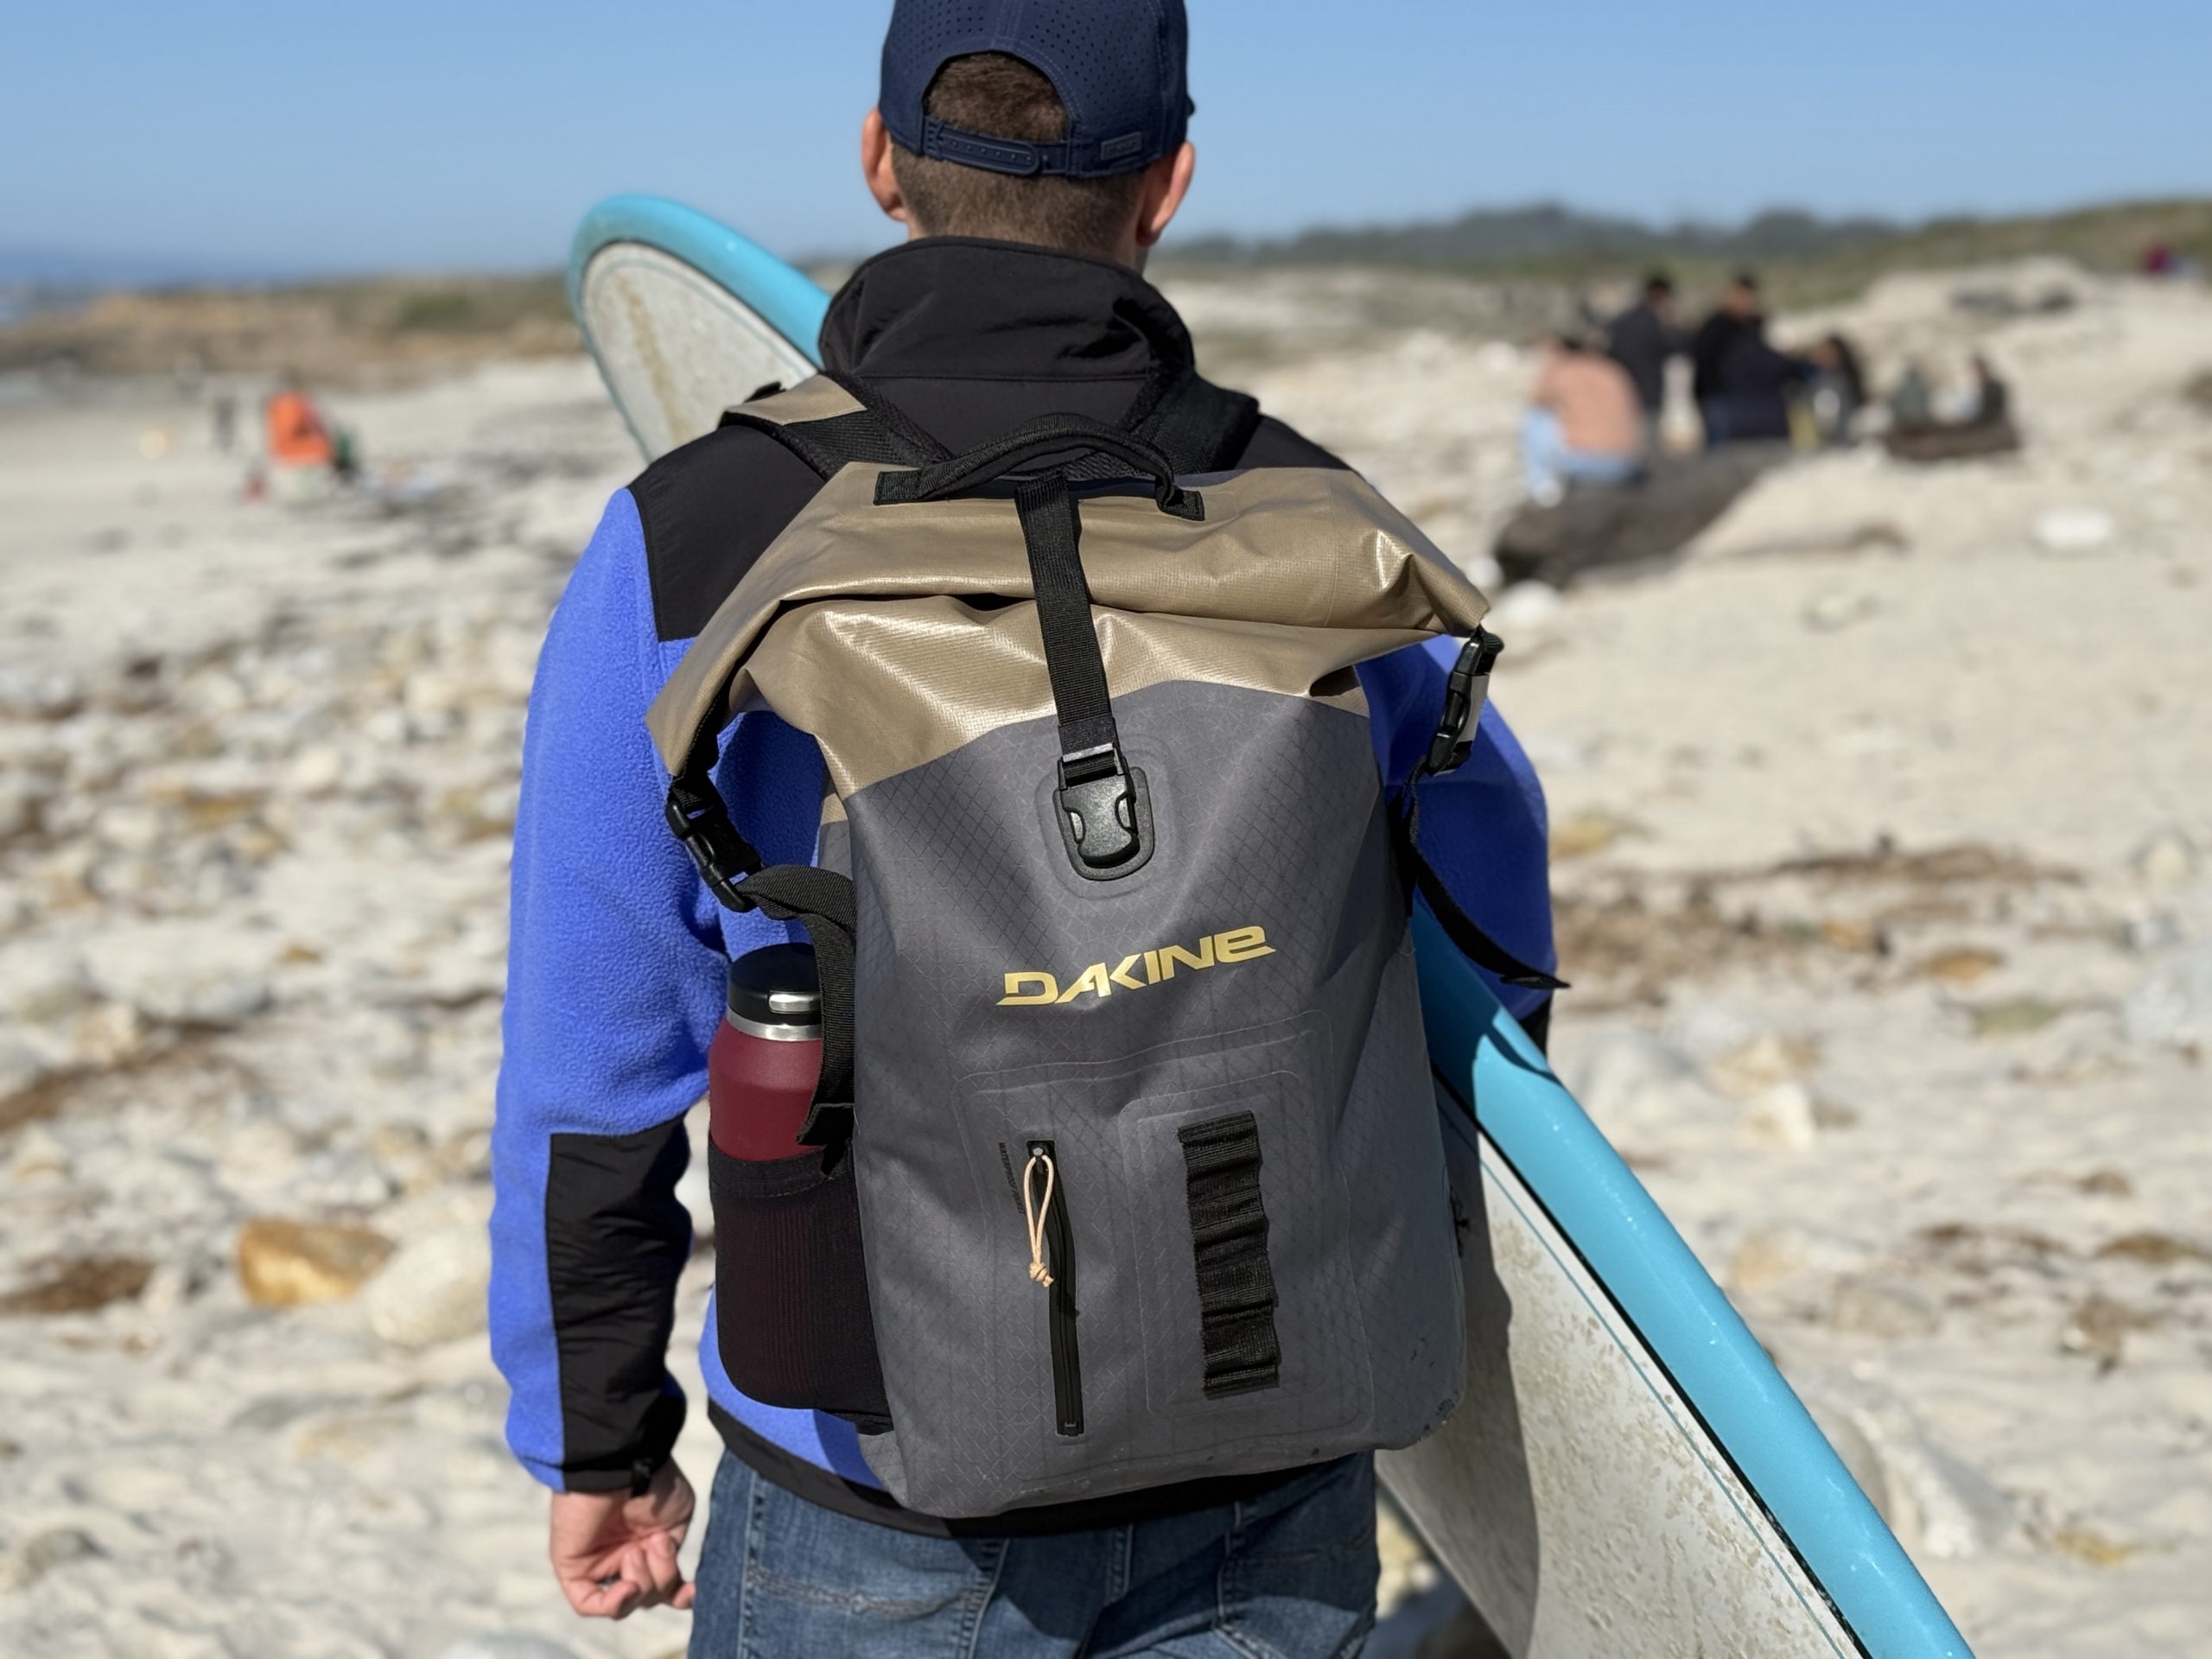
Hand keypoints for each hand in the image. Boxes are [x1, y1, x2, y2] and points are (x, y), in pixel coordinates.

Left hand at [548, 1459, 697, 1617]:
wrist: (624, 1465)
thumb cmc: (655, 1485)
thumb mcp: (676, 1525)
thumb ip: (670, 1562)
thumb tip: (667, 1591)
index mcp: (648, 1546)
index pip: (662, 1585)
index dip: (678, 1595)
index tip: (690, 1589)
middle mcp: (623, 1556)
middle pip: (647, 1596)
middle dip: (661, 1579)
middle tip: (657, 1543)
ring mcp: (597, 1563)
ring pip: (624, 1602)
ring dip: (641, 1583)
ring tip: (636, 1551)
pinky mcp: (573, 1567)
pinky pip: (589, 1603)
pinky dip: (613, 1603)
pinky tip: (627, 1586)